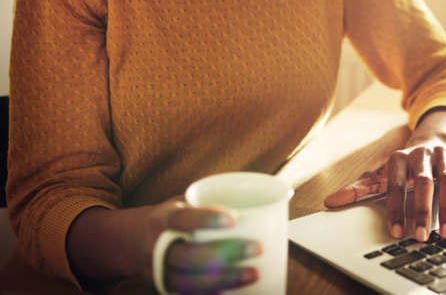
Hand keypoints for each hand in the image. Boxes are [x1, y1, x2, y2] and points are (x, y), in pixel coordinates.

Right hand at [142, 198, 260, 293]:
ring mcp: (159, 272)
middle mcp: (157, 248)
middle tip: (257, 248)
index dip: (206, 219)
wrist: (136, 241)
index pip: (182, 219)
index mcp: (163, 219)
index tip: (235, 219)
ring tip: (253, 273)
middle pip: (188, 256)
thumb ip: (214, 202)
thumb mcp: (185, 202)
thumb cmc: (174, 218)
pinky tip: (232, 292)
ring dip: (223, 279)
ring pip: (188, 281)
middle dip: (224, 253)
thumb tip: (272, 197)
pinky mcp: (165, 288)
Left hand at [323, 108, 445, 241]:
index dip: (395, 209)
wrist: (433, 141)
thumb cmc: (405, 166)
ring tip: (445, 233)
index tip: (396, 233)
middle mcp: (422, 153)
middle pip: (423, 182)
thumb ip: (359, 189)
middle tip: (422, 237)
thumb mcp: (382, 175)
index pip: (394, 184)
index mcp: (399, 157)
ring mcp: (444, 154)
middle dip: (422, 211)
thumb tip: (330, 201)